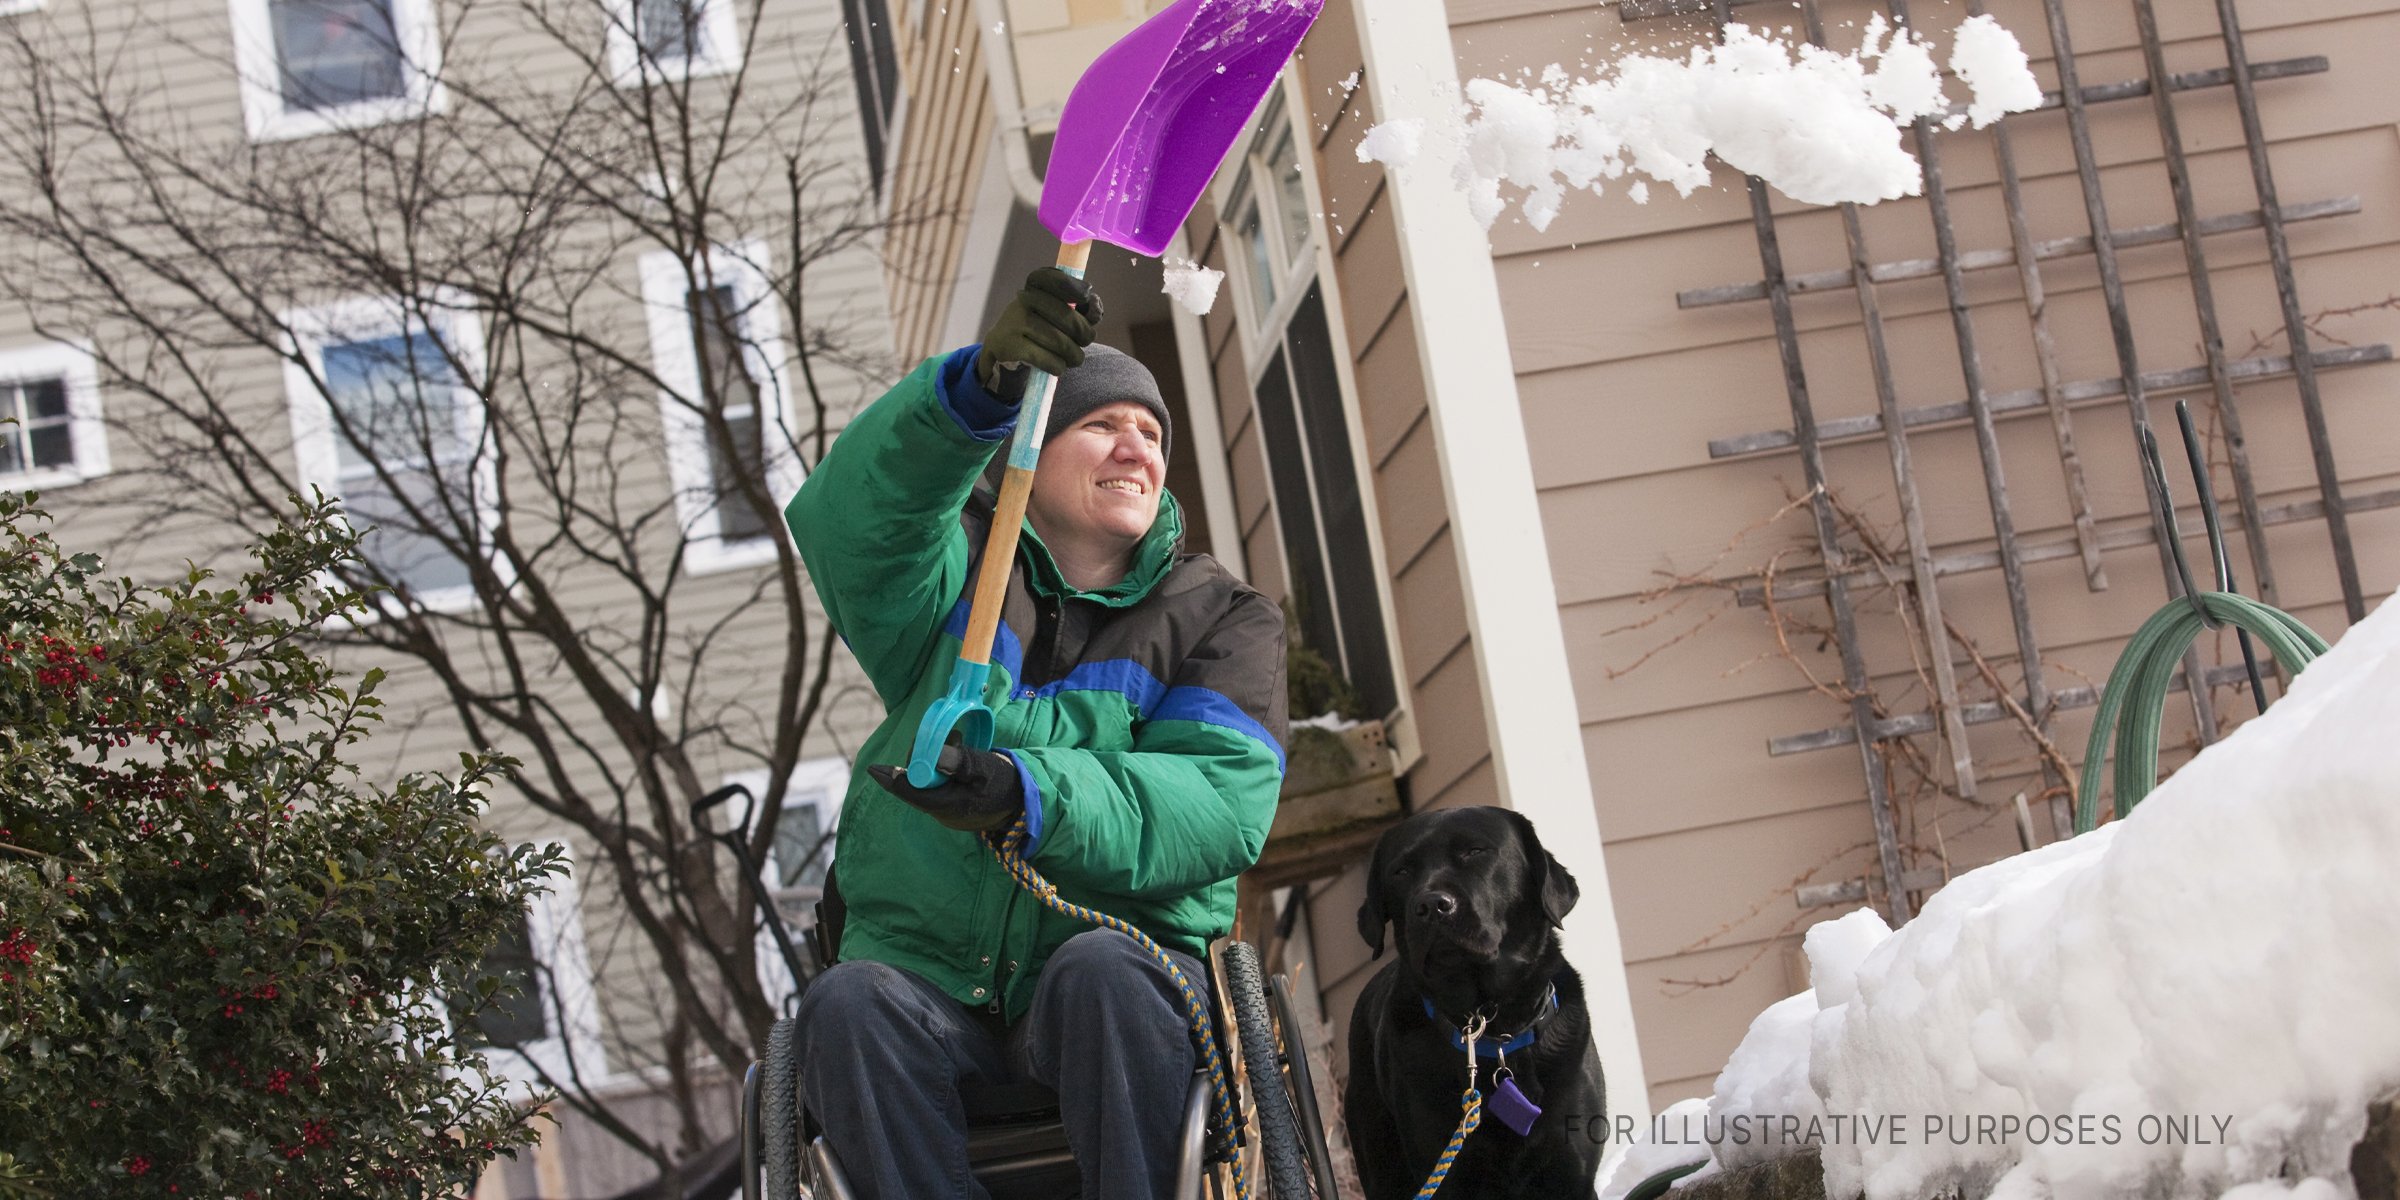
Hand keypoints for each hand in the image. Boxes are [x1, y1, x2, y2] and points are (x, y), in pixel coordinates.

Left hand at [865, 737, 1023, 832]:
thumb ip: (959, 761)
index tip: (874, 770)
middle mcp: (943, 812)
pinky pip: (937, 787)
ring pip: (927, 785)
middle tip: (936, 739)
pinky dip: (941, 771)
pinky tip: (956, 758)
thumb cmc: (1007, 784)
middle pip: (916, 785)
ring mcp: (947, 811)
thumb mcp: (985, 768)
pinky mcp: (954, 806)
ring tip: (956, 744)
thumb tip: (932, 753)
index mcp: (948, 805)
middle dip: (920, 760)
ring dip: (933, 763)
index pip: (911, 792)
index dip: (892, 778)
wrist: (1027, 802)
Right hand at [976, 268, 1104, 399]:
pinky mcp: (1012, 347)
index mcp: (1034, 287)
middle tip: (1085, 342)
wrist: (1001, 348)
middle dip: (1084, 334)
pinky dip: (1059, 366)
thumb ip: (1079, 309)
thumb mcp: (1054, 313)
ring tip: (1074, 358)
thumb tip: (1096, 308)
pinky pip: (1050, 360)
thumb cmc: (1038, 329)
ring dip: (1074, 355)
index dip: (1072, 286)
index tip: (1086, 296)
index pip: (1053, 279)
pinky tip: (1057, 366)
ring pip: (1061, 343)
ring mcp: (1015, 323)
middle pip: (1067, 317)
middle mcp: (1023, 301)